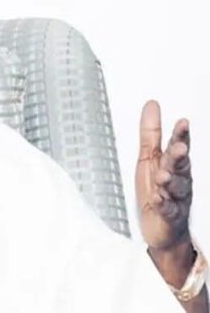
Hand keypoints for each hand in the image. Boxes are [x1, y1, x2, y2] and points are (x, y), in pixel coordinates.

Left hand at [136, 100, 192, 250]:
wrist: (163, 228)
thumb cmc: (157, 189)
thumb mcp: (149, 157)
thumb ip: (151, 133)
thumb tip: (152, 105)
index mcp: (174, 164)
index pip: (179, 146)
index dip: (181, 135)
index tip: (182, 122)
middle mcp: (179, 179)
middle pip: (180, 166)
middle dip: (179, 157)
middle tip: (179, 148)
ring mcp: (175, 198)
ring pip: (176, 188)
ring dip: (170, 180)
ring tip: (163, 175)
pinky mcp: (169, 215)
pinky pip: (168, 209)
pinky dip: (164, 204)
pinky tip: (159, 199)